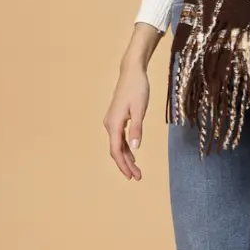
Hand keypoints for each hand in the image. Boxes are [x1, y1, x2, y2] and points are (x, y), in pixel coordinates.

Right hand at [103, 63, 149, 179]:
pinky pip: (119, 138)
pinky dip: (126, 148)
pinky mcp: (117, 118)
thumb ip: (137, 128)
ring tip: (136, 170)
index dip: (123, 165)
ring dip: (126, 158)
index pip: (116, 150)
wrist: (132, 72)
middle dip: (126, 165)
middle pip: (116, 150)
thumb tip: (135, 147)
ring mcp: (112, 121)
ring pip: (117, 145)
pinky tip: (133, 154)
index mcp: (114, 123)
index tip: (131, 176)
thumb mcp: (140, 109)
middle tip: (137, 177)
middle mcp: (110, 124)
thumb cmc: (137, 88)